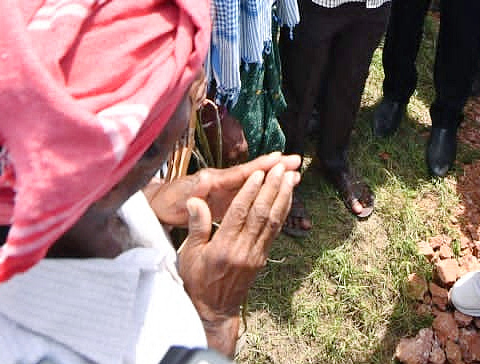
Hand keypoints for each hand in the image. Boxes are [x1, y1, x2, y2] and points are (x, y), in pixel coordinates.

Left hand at [146, 152, 299, 227]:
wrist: (158, 205)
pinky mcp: (226, 195)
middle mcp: (220, 179)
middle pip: (252, 172)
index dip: (259, 167)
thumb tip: (196, 201)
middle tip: (297, 161)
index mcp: (211, 181)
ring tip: (295, 174)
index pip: (239, 174)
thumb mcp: (177, 208)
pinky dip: (265, 188)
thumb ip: (190, 206)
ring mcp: (224, 186)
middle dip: (274, 167)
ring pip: (253, 180)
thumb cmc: (168, 207)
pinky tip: (278, 191)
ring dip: (273, 176)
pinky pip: (249, 190)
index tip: (279, 159)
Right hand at [178, 159, 297, 352]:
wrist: (214, 310)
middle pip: (261, 214)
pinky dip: (282, 212)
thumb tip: (195, 200)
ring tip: (289, 177)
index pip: (239, 213)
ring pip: (272, 221)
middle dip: (272, 188)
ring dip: (282, 197)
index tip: (258, 173)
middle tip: (280, 168)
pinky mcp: (262, 258)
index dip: (250, 192)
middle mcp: (243, 250)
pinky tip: (287, 197)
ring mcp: (256, 255)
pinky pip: (275, 231)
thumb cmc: (197, 280)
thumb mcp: (190, 254)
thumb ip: (197, 226)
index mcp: (223, 247)